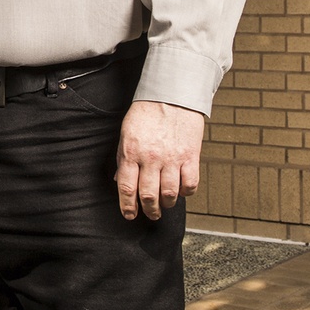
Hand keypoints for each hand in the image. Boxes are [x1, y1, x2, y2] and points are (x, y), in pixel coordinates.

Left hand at [115, 99, 205, 220]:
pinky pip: (190, 184)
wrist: (171, 94)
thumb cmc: (146, 113)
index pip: (126, 188)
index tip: (129, 215)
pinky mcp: (190, 156)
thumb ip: (123, 158)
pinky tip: (182, 191)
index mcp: (131, 152)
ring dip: (167, 204)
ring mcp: (172, 158)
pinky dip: (186, 192)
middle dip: (149, 210)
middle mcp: (151, 158)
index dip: (127, 206)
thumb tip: (119, 180)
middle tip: (151, 214)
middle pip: (148, 195)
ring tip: (165, 204)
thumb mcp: (126, 133)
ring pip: (170, 194)